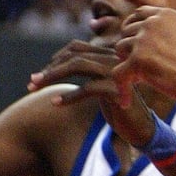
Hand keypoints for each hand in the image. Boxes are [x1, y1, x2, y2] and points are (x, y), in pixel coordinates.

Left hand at [27, 40, 154, 147]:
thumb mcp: (101, 86)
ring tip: (36, 87)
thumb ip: (87, 72)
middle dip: (50, 68)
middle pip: (74, 56)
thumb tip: (55, 67)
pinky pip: (88, 88)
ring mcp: (117, 73)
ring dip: (53, 76)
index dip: (55, 58)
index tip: (41, 74)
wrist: (142, 129)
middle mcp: (114, 59)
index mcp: (109, 56)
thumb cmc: (118, 108)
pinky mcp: (118, 90)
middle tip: (32, 82)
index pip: (76, 47)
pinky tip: (55, 103)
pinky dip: (69, 95)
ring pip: (78, 65)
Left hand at [112, 5, 175, 104]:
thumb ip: (164, 32)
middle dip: (130, 48)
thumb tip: (142, 41)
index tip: (132, 40)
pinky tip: (126, 102)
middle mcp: (151, 23)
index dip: (132, 27)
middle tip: (141, 66)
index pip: (138, 14)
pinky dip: (121, 88)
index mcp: (164, 14)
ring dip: (127, 64)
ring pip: (120, 50)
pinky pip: (118, 74)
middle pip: (126, 33)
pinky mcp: (137, 60)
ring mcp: (143, 40)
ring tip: (141, 79)